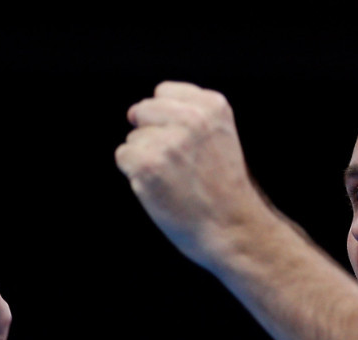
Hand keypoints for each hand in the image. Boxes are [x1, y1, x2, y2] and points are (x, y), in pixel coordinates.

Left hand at [115, 82, 271, 263]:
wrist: (234, 229)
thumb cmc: (224, 189)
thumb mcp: (221, 137)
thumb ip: (190, 116)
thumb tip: (133, 112)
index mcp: (213, 106)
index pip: (164, 92)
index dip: (167, 119)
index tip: (187, 145)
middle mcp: (192, 118)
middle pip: (143, 110)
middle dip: (152, 135)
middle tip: (180, 166)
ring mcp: (169, 141)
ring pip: (134, 138)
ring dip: (146, 159)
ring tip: (175, 181)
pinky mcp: (148, 164)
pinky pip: (124, 156)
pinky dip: (135, 175)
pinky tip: (161, 189)